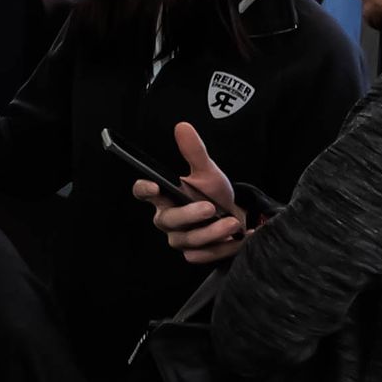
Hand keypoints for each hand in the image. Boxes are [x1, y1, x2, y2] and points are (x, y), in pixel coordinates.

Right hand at [138, 119, 247, 263]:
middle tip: (209, 207)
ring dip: (211, 233)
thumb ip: (194, 152)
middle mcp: (166, 218)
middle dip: (188, 215)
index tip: (153, 185)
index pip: (142, 192)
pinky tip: (238, 238)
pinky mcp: (193, 253)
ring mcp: (179, 238)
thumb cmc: (213, 194)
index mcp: (163, 196)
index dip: (144, 189)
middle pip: (167, 220)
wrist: (234, 219)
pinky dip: (223, 247)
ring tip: (232, 223)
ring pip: (187, 240)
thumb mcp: (207, 172)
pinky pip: (202, 255)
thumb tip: (183, 126)